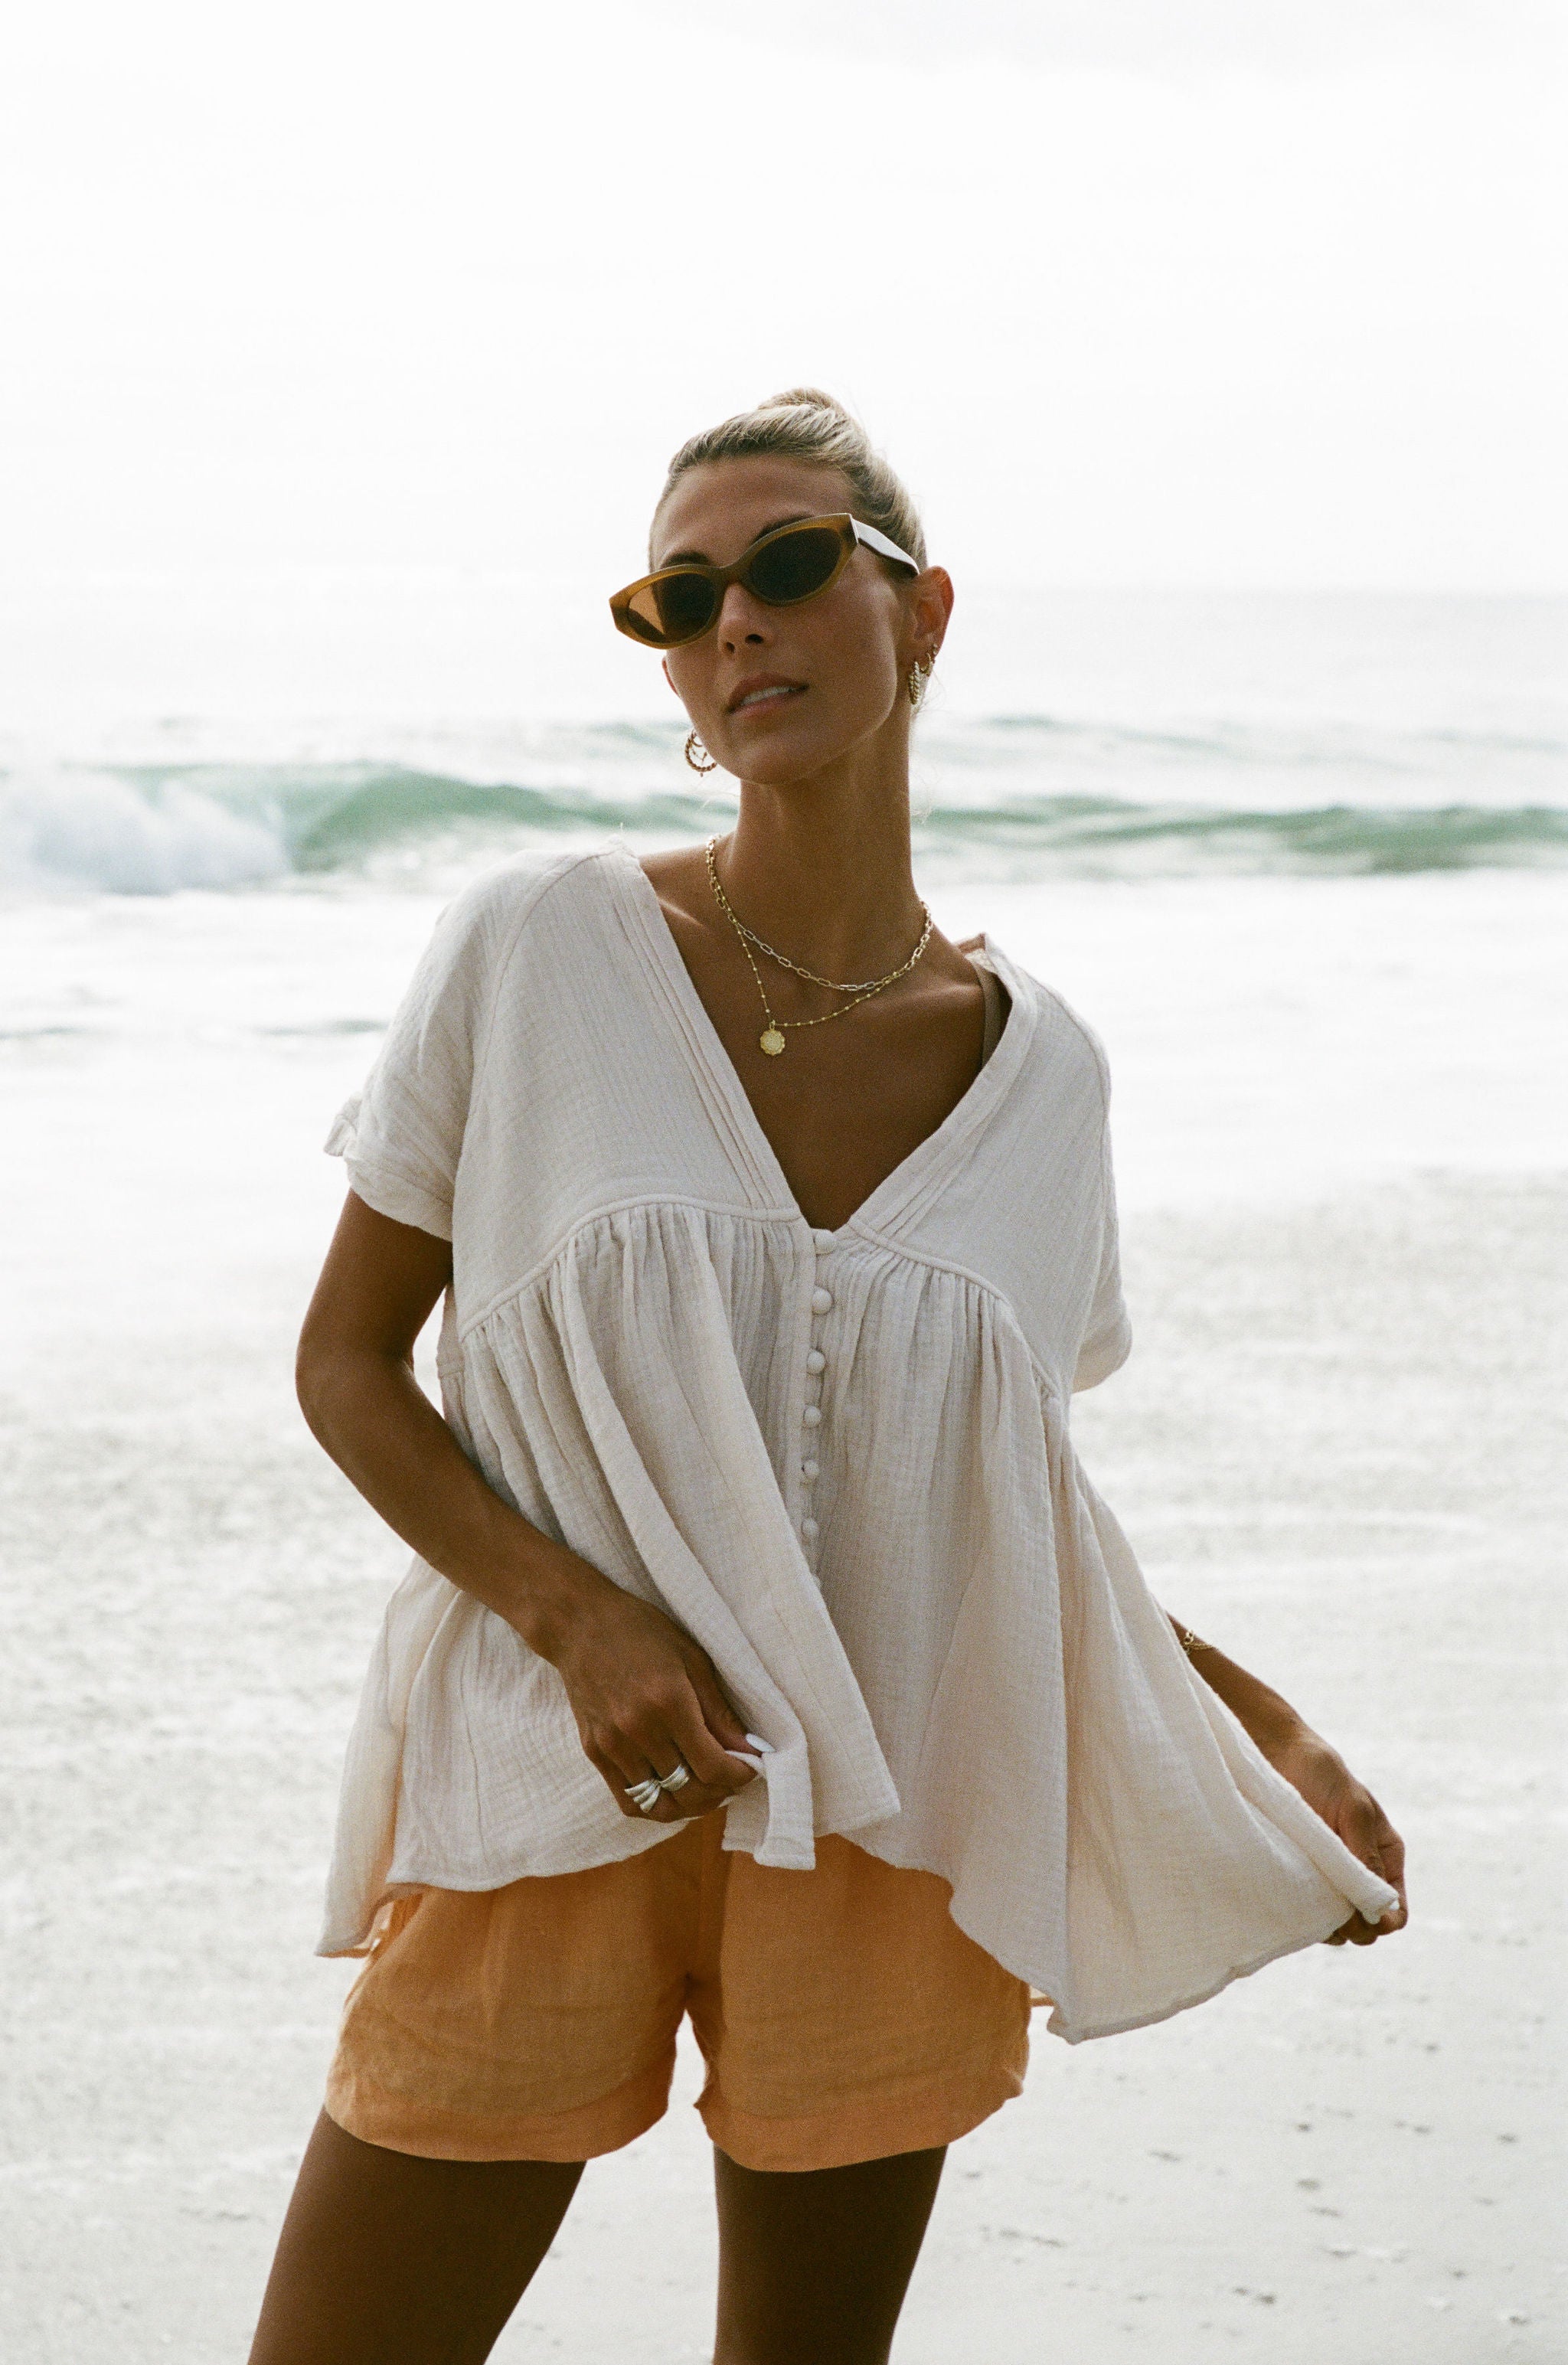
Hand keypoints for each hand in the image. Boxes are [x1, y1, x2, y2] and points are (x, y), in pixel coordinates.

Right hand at [540, 1561, 760, 1826]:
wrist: (580, 1624)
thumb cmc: (642, 1632)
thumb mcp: (693, 1659)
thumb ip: (720, 1712)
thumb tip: (748, 1750)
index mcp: (669, 1703)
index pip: (712, 1767)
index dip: (740, 1775)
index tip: (751, 1767)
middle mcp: (638, 1730)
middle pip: (689, 1792)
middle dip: (721, 1792)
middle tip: (732, 1778)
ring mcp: (612, 1746)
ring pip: (660, 1806)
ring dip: (690, 1805)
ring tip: (705, 1788)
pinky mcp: (593, 1753)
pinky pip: (628, 1801)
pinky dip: (656, 1805)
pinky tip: (672, 1789)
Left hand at [1261, 1723, 1407, 1946]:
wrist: (1276, 1753)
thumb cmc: (1321, 1774)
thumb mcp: (1353, 1810)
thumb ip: (1366, 1855)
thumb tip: (1381, 1906)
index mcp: (1384, 1857)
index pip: (1396, 1911)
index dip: (1383, 1923)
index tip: (1360, 1915)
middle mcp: (1360, 1874)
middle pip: (1368, 1927)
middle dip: (1354, 1928)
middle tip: (1331, 1912)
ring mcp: (1330, 1879)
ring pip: (1338, 1927)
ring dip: (1327, 1926)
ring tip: (1309, 1904)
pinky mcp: (1301, 1878)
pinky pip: (1310, 1915)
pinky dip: (1305, 1917)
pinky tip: (1294, 1902)